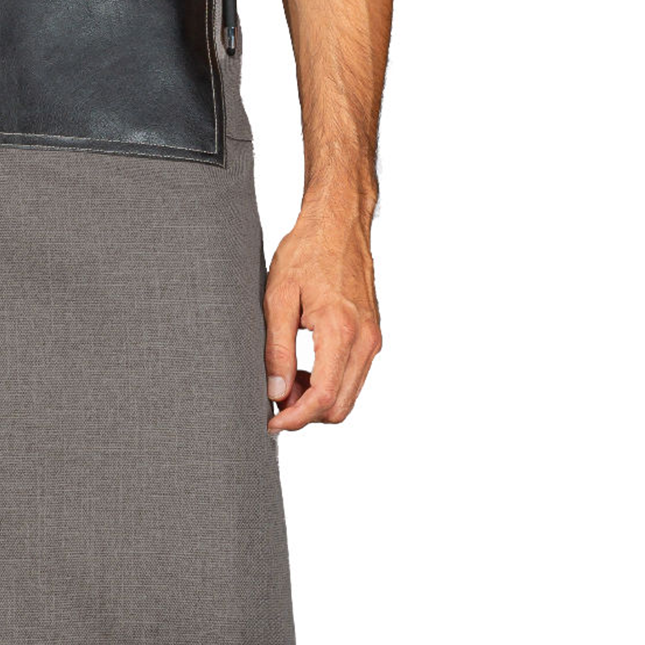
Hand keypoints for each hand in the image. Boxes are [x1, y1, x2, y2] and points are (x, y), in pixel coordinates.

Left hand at [263, 206, 381, 433]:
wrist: (338, 223)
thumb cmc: (306, 251)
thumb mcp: (278, 296)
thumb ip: (277, 348)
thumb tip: (276, 393)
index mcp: (341, 330)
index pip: (324, 397)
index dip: (296, 418)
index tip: (272, 421)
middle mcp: (365, 340)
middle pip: (340, 406)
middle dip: (306, 413)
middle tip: (275, 397)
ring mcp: (373, 339)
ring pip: (349, 395)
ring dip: (318, 400)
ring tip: (287, 379)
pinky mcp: (372, 335)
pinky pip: (354, 376)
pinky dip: (331, 383)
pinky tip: (305, 366)